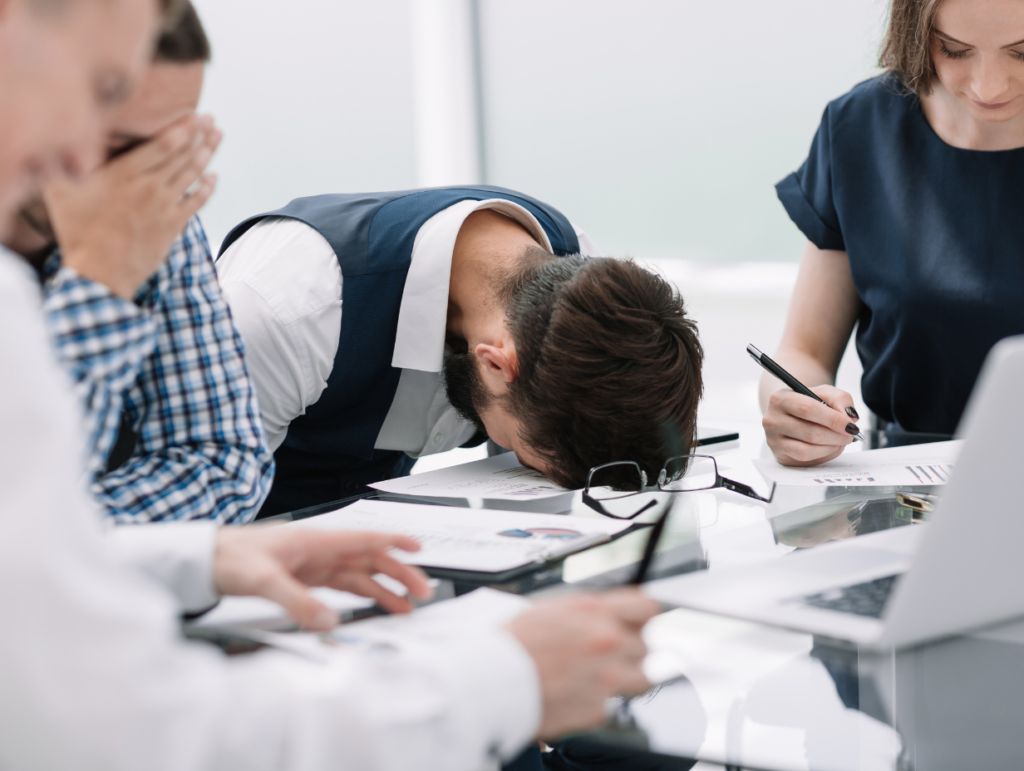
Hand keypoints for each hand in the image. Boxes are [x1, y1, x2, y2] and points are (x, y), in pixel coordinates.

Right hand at [43, 114, 220, 299]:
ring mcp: (164, 207)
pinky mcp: (173, 227)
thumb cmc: (76, 231)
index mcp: (124, 174)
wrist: (100, 273)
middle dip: (200, 135)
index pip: (163, 145)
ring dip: (207, 154)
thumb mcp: (60, 191)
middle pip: (182, 155)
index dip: (184, 128)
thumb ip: (64, 162)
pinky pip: (196, 203)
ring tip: (217, 137)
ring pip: (192, 174)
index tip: (197, 115)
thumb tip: (62, 138)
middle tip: (212, 120)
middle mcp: (149, 187)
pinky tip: (214, 176)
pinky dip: (207, 188)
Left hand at [214, 526, 432, 631]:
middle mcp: (320, 551)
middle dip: (398, 574)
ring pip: (358, 576)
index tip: (419, 550)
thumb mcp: (262, 580)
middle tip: (421, 592)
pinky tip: (371, 608)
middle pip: (368, 560)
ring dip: (383, 590)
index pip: (365, 539)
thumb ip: (297, 601)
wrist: (204, 561)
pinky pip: (341, 589)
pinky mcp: (304, 580)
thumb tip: (329, 622)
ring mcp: (313, 566)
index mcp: (316, 541)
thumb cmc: (229, 557)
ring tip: (405, 607)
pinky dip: (360, 598)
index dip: (394, 543)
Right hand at [506, 589, 658, 739]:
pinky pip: (610, 706)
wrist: (489, 680)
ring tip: (594, 678)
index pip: (647, 608)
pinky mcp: (597, 708)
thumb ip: (587, 610)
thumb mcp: (550, 608)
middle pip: (644, 645)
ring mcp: (605, 676)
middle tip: (604, 657)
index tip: (639, 625)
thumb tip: (612, 610)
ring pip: (640, 678)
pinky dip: (594, 703)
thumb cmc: (511, 643)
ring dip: (623, 678)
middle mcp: (606, 641)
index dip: (644, 617)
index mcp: (594, 611)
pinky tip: (571, 695)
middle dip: (628, 651)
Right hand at [763, 384, 858, 465]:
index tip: (851, 425)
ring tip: (840, 440)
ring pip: (807, 450)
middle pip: (810, 432)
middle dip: (836, 436)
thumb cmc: (808, 402)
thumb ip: (840, 399)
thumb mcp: (824, 393)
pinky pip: (805, 459)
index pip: (807, 409)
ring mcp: (773, 440)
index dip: (833, 419)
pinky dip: (824, 454)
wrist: (790, 414)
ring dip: (831, 447)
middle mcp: (772, 420)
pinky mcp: (779, 455)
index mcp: (780, 399)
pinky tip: (830, 446)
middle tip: (850, 434)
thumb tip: (850, 417)